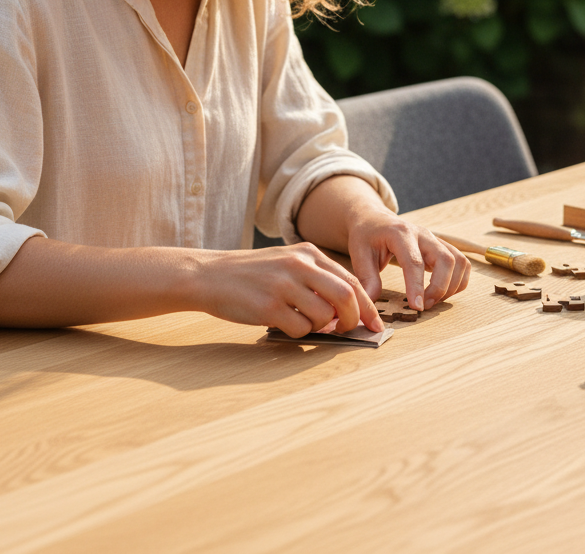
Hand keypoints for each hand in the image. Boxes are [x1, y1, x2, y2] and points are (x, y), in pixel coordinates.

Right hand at [196, 244, 383, 336]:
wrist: (209, 275)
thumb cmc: (251, 274)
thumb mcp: (287, 262)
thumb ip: (316, 278)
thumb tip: (345, 311)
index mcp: (308, 252)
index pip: (351, 280)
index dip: (367, 306)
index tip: (375, 324)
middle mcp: (299, 265)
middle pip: (346, 296)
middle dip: (352, 319)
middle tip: (345, 330)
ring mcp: (284, 285)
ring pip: (323, 316)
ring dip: (319, 328)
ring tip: (300, 321)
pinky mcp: (269, 306)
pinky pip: (300, 329)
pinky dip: (298, 333)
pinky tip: (282, 323)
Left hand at [346, 210, 470, 312]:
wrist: (375, 218)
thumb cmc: (367, 235)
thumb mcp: (359, 254)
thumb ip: (367, 279)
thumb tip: (371, 305)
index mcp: (400, 233)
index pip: (414, 261)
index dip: (417, 286)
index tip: (417, 307)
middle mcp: (423, 234)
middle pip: (446, 260)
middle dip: (440, 288)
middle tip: (423, 306)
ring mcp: (435, 239)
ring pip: (459, 261)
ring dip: (451, 286)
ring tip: (431, 300)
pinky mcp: (441, 246)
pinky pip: (461, 263)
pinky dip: (458, 281)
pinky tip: (441, 292)